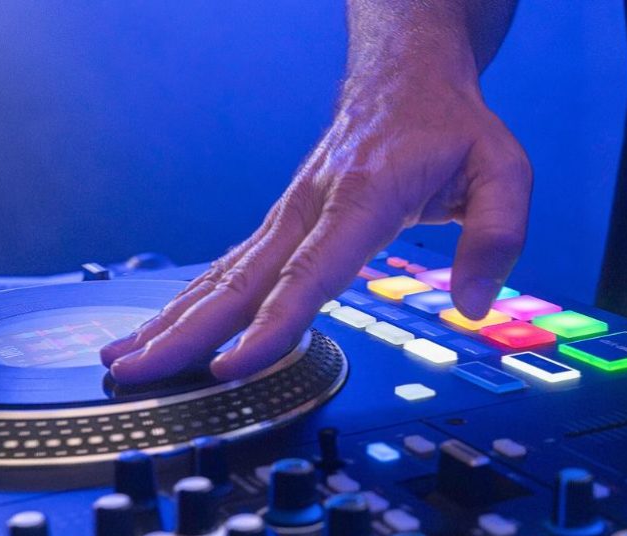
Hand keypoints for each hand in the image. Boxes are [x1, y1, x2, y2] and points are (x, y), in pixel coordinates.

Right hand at [101, 26, 530, 384]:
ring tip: (122, 358)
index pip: (308, 273)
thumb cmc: (450, 123)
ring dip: (171, 320)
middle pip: (239, 281)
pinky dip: (190, 302)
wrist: (404, 71)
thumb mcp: (503, 167)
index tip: (232, 368)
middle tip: (137, 373)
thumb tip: (473, 304)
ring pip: (220, 276)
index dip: (270, 325)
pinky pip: (228, 268)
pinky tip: (161, 329)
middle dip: (186, 333)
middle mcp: (309, 208)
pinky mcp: (281, 224)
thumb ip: (497, 235)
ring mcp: (287, 216)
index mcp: (361, 197)